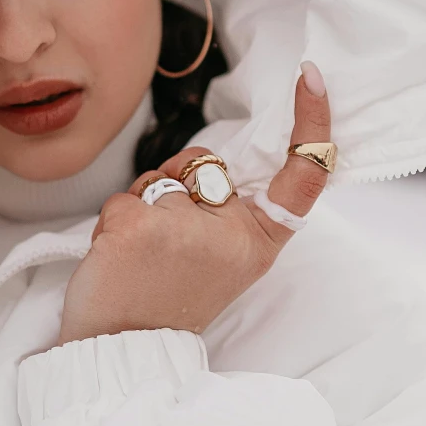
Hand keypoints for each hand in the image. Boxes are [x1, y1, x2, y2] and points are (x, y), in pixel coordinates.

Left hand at [57, 67, 333, 343]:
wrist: (126, 349)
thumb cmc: (171, 303)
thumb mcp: (225, 263)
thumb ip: (231, 216)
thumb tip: (212, 167)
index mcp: (257, 242)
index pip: (299, 177)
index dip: (311, 123)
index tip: (310, 77)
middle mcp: (228, 234)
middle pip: (206, 165)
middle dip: (180, 184)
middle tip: (169, 245)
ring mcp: (182, 227)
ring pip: (160, 177)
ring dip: (144, 204)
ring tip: (142, 255)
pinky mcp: (136, 223)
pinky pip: (125, 194)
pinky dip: (115, 218)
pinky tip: (118, 256)